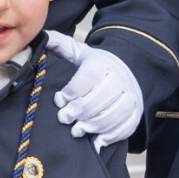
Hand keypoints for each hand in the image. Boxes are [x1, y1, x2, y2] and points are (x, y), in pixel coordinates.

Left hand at [46, 30, 142, 150]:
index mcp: (102, 63)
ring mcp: (130, 97)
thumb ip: (61, 46)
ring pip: (111, 116)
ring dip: (92, 126)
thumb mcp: (80, 53)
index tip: (59, 101)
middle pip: (98, 99)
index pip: (87, 78)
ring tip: (78, 130)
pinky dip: (110, 136)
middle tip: (65, 118)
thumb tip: (42, 37)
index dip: (71, 92)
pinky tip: (96, 140)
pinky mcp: (136, 113)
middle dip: (78, 112)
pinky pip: (125, 127)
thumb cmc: (98, 66)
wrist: (130, 71)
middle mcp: (119, 79)